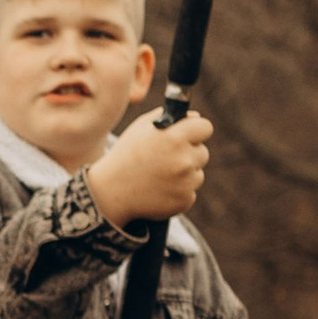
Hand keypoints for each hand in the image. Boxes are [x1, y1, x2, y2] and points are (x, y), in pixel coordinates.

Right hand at [86, 106, 212, 229]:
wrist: (112, 191)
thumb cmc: (126, 155)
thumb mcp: (141, 129)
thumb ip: (169, 117)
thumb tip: (195, 117)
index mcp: (174, 137)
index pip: (205, 127)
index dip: (197, 131)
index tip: (190, 135)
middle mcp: (183, 159)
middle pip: (202, 152)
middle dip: (189, 154)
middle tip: (167, 159)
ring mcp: (186, 182)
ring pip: (197, 173)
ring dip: (184, 174)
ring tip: (160, 176)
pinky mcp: (185, 200)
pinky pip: (190, 192)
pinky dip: (179, 192)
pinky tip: (160, 190)